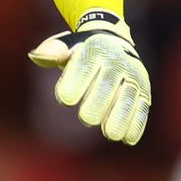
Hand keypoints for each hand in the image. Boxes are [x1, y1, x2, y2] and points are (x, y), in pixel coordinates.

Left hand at [28, 9, 150, 144]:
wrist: (115, 41)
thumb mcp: (66, 45)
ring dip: (120, 117)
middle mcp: (117, 61)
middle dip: (98, 104)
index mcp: (94, 48)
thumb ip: (51, 52)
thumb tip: (35, 57)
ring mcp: (133, 76)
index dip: (74, 83)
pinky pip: (142, 107)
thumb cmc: (82, 50)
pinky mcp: (144, 90)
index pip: (84, 67)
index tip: (65, 99)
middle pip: (107, 85)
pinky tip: (127, 138)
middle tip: (86, 119)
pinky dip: (136, 123)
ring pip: (128, 98)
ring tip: (110, 134)